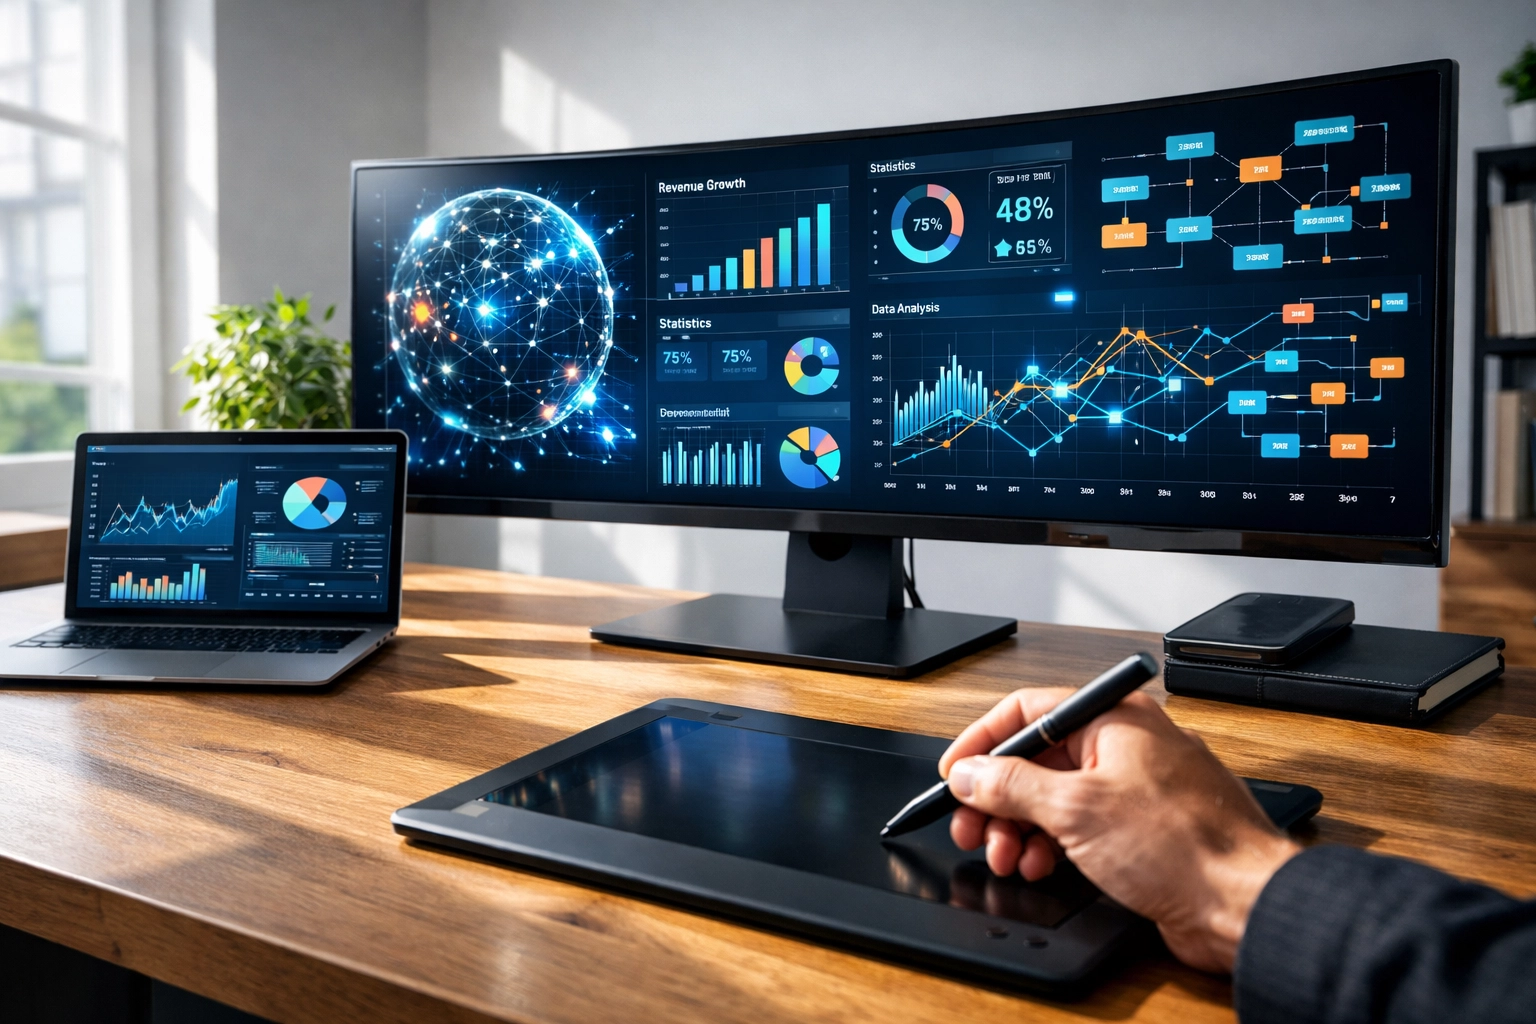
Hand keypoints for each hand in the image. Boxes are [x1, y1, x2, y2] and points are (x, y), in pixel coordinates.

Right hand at [937, 686, 1299, 972]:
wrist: (1245, 903)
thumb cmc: (1186, 845)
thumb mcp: (1075, 809)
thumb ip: (1012, 787)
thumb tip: (972, 774)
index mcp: (1114, 719)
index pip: (1029, 711)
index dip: (984, 741)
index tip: (955, 772)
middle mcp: (1126, 745)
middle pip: (1038, 758)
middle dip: (998, 796)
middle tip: (971, 826)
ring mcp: (1135, 788)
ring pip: (1056, 796)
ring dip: (1020, 826)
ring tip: (1004, 855)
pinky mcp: (1142, 830)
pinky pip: (1080, 826)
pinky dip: (1051, 843)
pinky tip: (1039, 865)